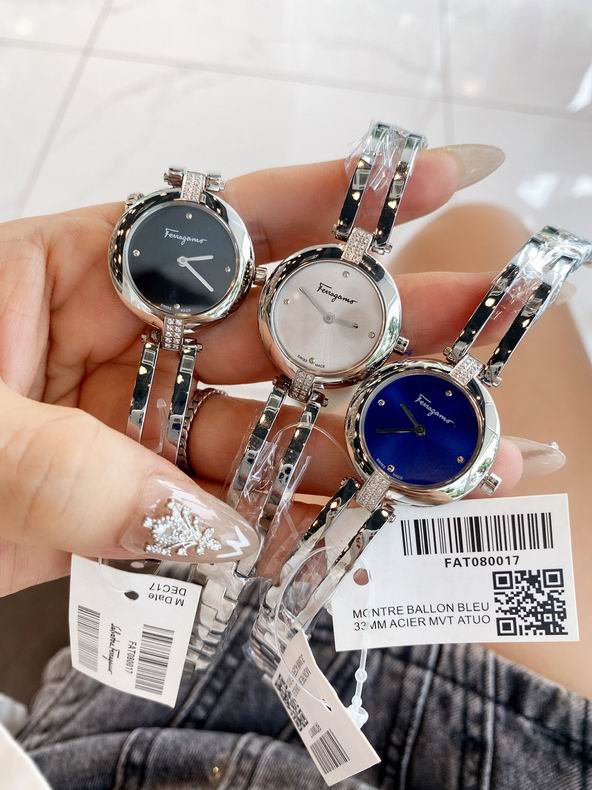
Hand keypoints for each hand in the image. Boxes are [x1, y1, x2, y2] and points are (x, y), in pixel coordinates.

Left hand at [0, 151, 522, 595]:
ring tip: (457, 464)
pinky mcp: (131, 509)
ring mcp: (133, 432)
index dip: (328, 202)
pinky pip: (223, 519)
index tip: (432, 177)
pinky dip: (283, 536)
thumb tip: (191, 522)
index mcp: (66, 276)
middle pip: (269, 336)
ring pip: (264, 439)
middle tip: (479, 329)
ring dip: (358, 456)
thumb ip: (59, 469)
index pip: (216, 227)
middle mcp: (120, 347)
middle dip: (381, 335)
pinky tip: (355, 537)